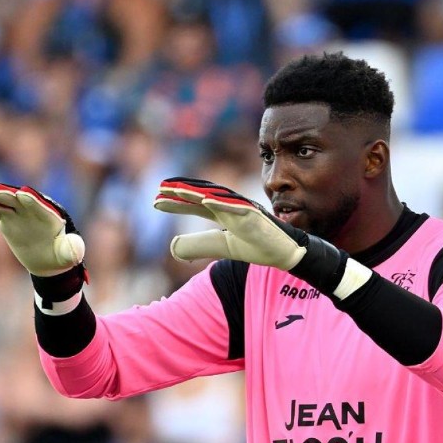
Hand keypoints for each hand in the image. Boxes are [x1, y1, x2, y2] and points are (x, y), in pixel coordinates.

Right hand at [0, 183, 85, 281]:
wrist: (48, 260)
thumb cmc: (62, 256)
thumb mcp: (70, 255)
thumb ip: (73, 249)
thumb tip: (77, 249)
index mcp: (50, 215)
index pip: (40, 205)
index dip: (31, 200)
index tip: (22, 194)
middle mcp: (32, 210)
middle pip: (18, 200)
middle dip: (8, 196)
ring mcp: (18, 213)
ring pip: (3, 204)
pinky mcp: (7, 219)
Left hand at [153, 177, 305, 269]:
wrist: (286, 252)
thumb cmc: (256, 245)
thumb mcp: (222, 247)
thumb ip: (199, 245)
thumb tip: (172, 247)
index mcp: (222, 211)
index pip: (195, 204)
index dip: (176, 202)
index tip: (156, 202)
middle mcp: (231, 205)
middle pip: (202, 194)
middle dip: (181, 191)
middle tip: (159, 189)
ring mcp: (243, 208)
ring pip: (217, 196)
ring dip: (197, 192)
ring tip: (177, 190)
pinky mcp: (256, 216)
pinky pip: (237, 207)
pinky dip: (221, 202)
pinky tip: (205, 200)